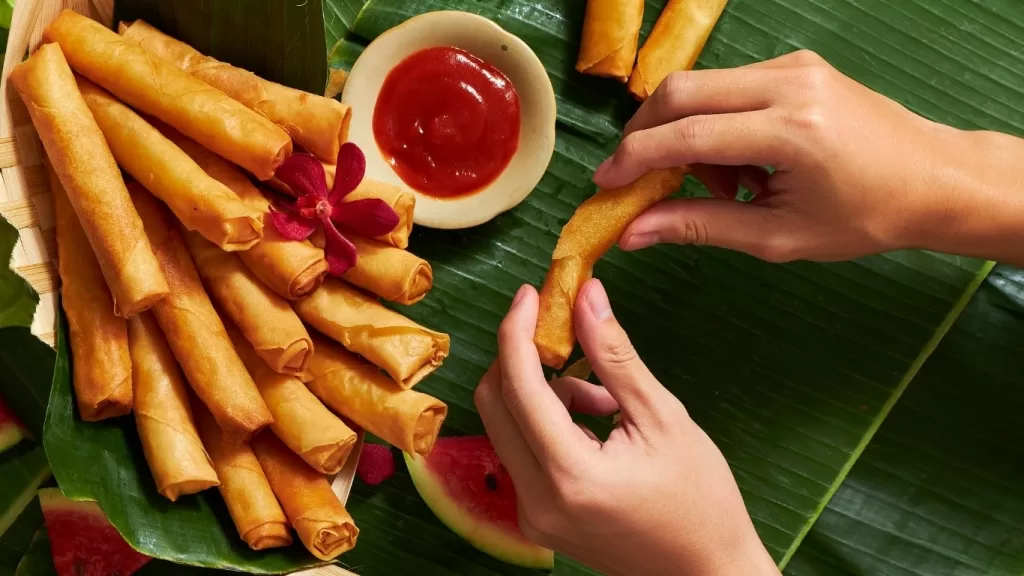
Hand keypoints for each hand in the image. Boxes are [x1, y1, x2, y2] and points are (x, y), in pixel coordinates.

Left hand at [474, 279, 778, 575]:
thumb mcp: (663, 417)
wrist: (706, 572)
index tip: (533, 292)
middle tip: (560, 328)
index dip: (518, 330)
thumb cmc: (700, 499)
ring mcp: (532, 513)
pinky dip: (547, 422)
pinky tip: (596, 422)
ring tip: (604, 397)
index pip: (519, 386)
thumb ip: (615, 355)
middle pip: (495, 403)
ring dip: (542, 392)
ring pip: (507, 425)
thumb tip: (586, 296)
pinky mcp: (536, 517)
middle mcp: (537, 499)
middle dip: (521, 355)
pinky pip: (523, 451)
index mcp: (570, 474)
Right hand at [593, 50, 1023, 264]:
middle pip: (681, 91)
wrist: (935, 178)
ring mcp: (793, 66)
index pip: (688, 135)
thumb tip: (632, 232)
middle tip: (637, 180)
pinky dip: (711, 123)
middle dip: (644, 135)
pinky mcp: (795, 64)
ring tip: (716, 185)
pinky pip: (728, 86)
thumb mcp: (779, 237)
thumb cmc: (866, 217)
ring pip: (700, 86)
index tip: (604, 185)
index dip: (634, 159)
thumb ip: (699, 227)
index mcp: (791, 130)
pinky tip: (738, 164)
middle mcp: (789, 83)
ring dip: (683, 133)